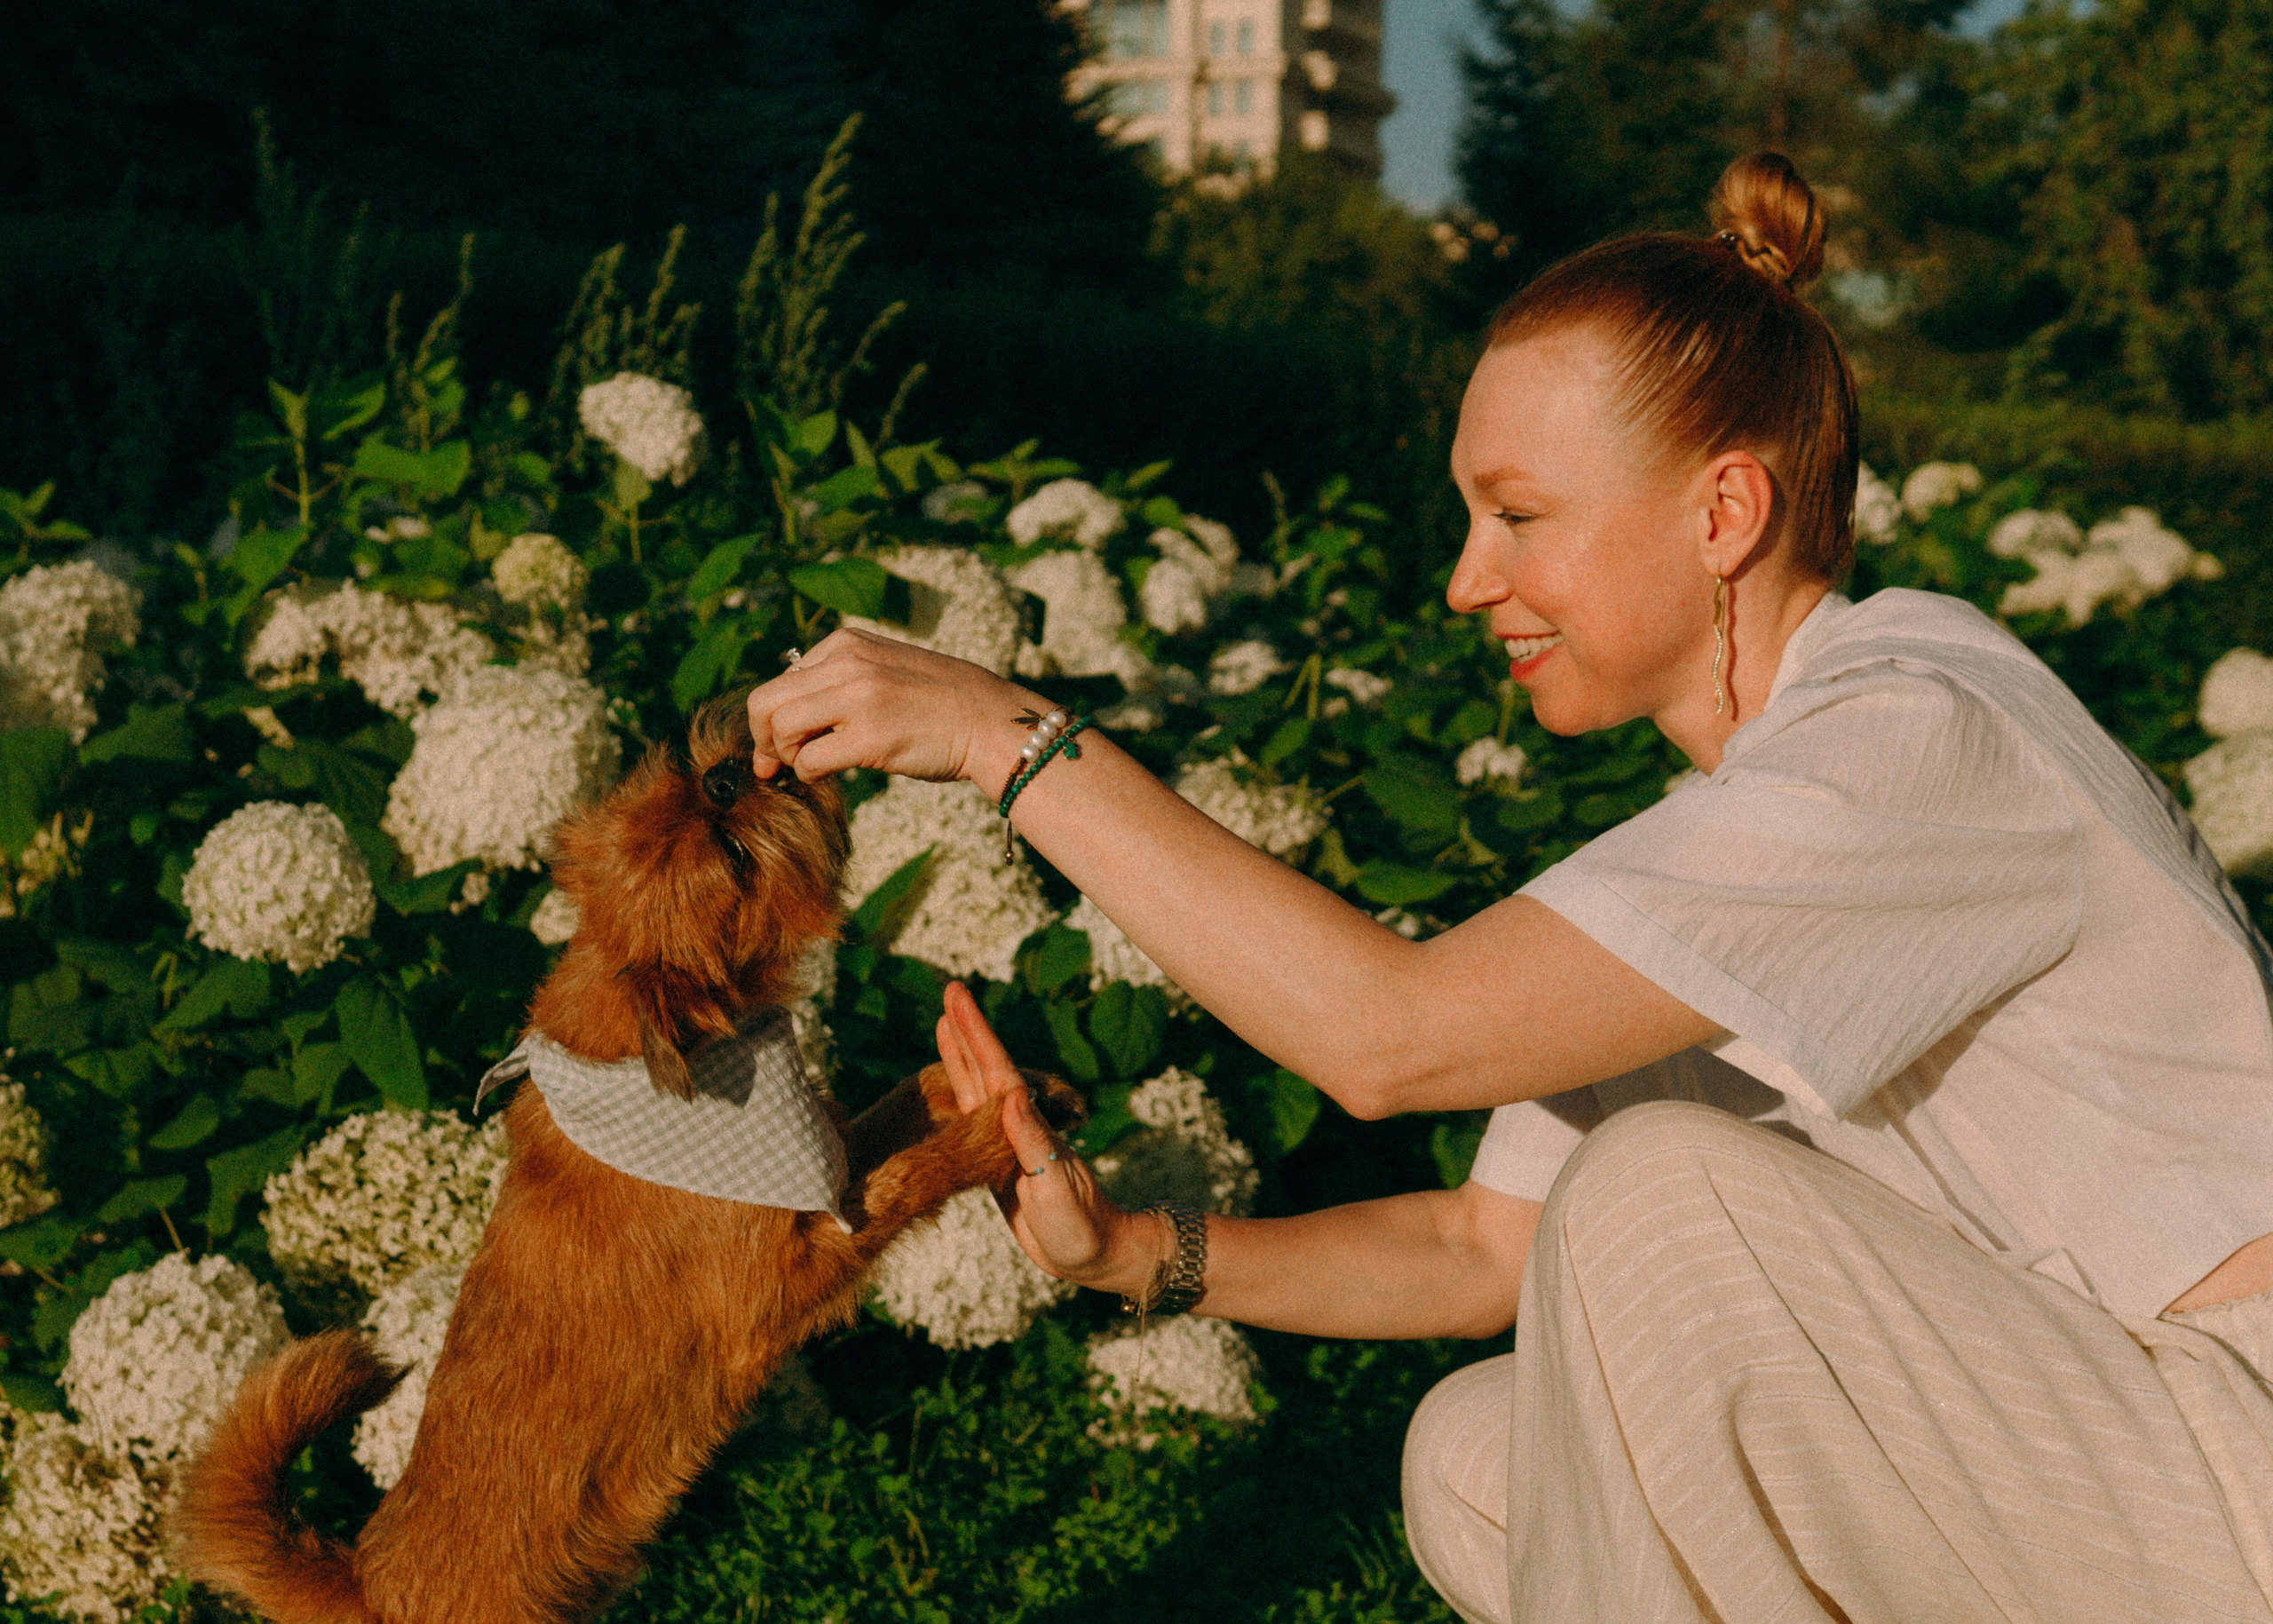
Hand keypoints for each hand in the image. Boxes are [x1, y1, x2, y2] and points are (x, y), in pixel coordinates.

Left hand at [746, 628, 1034, 792]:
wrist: (989, 720)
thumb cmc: (938, 704)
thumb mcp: (884, 668)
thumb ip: (840, 679)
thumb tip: (787, 717)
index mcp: (847, 643)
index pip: (781, 679)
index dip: (772, 717)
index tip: (779, 744)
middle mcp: (847, 663)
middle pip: (765, 702)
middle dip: (762, 739)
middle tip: (774, 763)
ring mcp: (858, 698)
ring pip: (779, 729)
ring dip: (786, 757)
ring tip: (811, 765)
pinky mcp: (870, 738)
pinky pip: (809, 761)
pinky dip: (809, 774)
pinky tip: (831, 774)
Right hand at [933, 982, 1161, 1296]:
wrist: (1093, 1256)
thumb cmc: (1080, 1226)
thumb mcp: (1056, 1185)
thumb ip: (1033, 1142)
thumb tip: (1012, 1094)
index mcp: (1029, 1125)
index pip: (997, 1070)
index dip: (975, 1034)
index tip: (957, 997)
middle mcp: (1017, 1126)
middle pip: (985, 1068)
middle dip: (967, 1031)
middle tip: (950, 990)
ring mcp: (1006, 1143)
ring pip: (976, 1089)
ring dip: (960, 1056)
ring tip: (945, 1023)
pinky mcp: (996, 1164)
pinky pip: (970, 1121)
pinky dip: (959, 1098)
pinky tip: (951, 1089)